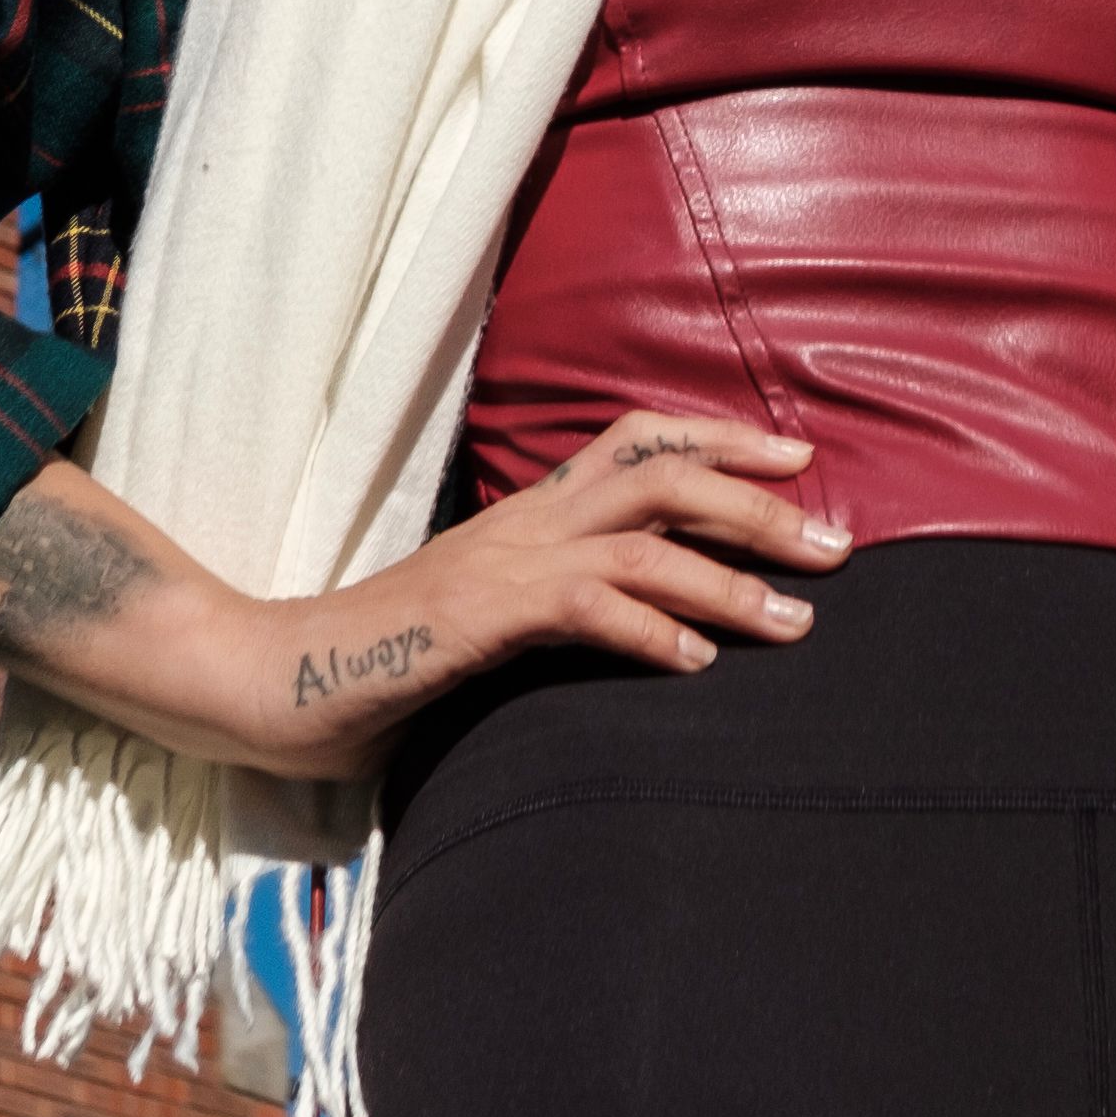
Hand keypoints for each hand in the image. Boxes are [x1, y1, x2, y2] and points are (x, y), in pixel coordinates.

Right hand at [0, 411, 841, 781]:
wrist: (277, 678)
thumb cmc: (388, 660)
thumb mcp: (493, 618)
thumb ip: (559, 604)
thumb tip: (645, 618)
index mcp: (528, 513)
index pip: (636, 440)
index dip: (721, 437)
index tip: (799, 459)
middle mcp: (524, 523)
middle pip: (662, 476)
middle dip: (759, 506)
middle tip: (838, 545)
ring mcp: (499, 567)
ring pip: (641, 541)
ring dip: (729, 579)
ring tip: (798, 622)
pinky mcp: (476, 619)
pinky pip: (580, 610)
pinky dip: (647, 631)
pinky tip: (695, 667)